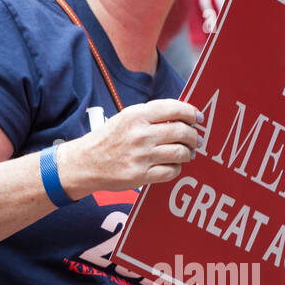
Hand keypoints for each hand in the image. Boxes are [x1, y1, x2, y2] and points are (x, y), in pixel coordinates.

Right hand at [65, 98, 201, 195]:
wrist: (86, 162)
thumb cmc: (109, 138)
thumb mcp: (126, 117)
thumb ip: (152, 115)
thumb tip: (183, 116)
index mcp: (137, 115)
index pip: (175, 109)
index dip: (191, 113)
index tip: (198, 118)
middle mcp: (140, 134)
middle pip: (182, 132)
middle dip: (194, 136)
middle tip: (196, 140)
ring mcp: (141, 156)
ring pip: (180, 153)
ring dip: (188, 153)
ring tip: (187, 153)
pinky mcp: (141, 175)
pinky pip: (172, 171)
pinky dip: (177, 168)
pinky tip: (172, 165)